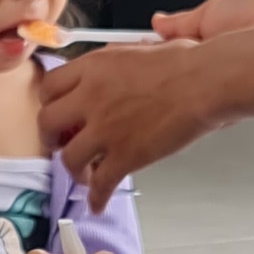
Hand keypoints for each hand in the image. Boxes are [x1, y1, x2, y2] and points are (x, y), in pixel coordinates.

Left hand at [36, 39, 216, 203]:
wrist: (206, 82)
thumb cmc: (184, 62)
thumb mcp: (135, 49)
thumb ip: (112, 64)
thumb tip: (107, 72)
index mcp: (93, 68)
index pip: (50, 86)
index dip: (50, 102)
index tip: (58, 111)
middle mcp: (90, 98)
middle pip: (47, 123)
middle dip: (51, 137)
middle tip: (60, 143)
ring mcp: (105, 129)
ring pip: (68, 158)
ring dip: (73, 170)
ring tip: (83, 175)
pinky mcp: (124, 156)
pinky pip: (100, 185)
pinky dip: (96, 198)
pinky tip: (97, 204)